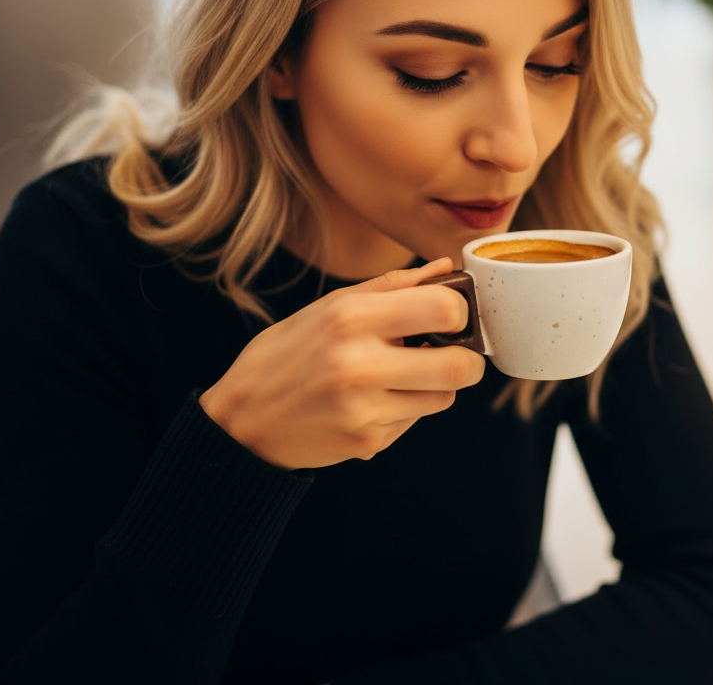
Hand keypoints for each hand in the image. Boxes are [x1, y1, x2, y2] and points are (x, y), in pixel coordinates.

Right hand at [198, 258, 483, 468]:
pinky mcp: (367, 443)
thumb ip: (392, 287)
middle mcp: (358, 366)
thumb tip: (445, 268)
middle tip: (455, 350)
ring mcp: (364, 410)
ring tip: (404, 372)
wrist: (243, 420)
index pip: (444, 310)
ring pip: (444, 397)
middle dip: (469, 358)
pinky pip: (415, 420)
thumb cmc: (287, 353)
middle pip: (459, 367)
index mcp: (350, 319)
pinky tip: (375, 398)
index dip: (460, 310)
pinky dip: (406, 406)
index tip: (451, 313)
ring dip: (436, 383)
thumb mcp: (330, 306)